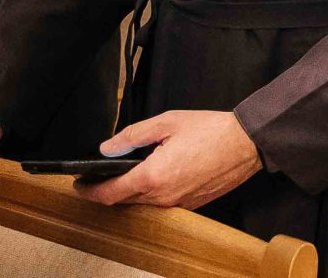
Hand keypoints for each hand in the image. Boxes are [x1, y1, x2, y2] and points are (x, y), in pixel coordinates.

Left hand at [75, 109, 260, 210]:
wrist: (247, 143)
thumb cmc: (212, 130)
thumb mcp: (167, 122)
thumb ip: (132, 135)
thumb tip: (107, 148)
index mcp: (152, 176)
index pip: (109, 193)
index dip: (89, 190)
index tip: (80, 184)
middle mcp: (162, 196)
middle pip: (124, 200)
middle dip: (109, 189)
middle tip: (103, 175)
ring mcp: (177, 203)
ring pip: (143, 203)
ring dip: (132, 191)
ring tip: (132, 172)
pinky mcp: (191, 204)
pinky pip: (163, 203)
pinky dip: (153, 192)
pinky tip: (160, 175)